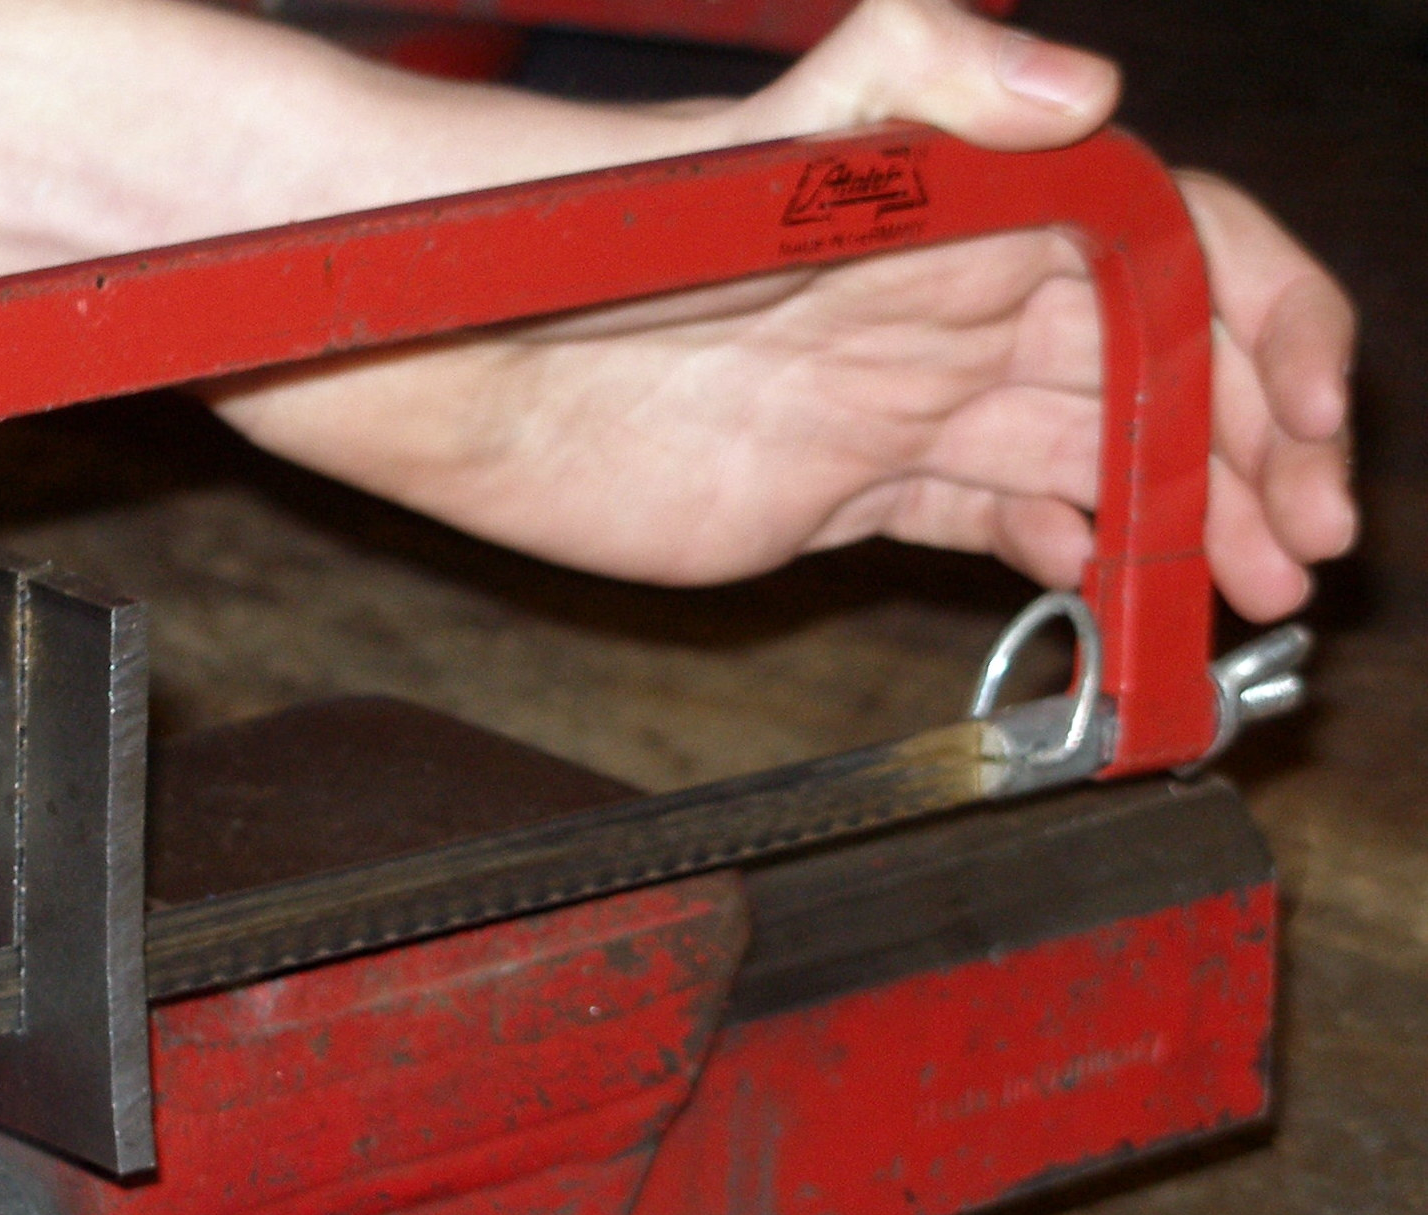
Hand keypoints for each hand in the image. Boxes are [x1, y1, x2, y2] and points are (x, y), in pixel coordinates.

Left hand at [212, 0, 1356, 621]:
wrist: (435, 348)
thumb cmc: (578, 226)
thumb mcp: (756, 145)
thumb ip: (915, 85)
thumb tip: (1086, 87)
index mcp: (963, 205)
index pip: (1172, 252)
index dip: (1264, 332)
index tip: (1314, 426)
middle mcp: (946, 297)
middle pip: (1152, 369)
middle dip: (1248, 452)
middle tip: (1302, 553)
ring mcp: (892, 395)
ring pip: (1082, 453)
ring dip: (1176, 516)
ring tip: (1242, 594)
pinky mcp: (830, 484)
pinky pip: (982, 515)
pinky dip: (1065, 551)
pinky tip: (1118, 589)